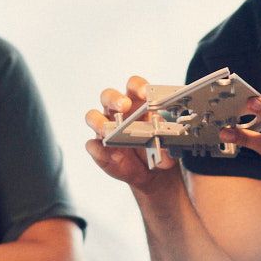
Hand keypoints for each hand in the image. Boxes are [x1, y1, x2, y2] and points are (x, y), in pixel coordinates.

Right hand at [83, 76, 182, 196]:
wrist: (151, 173)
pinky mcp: (99, 148)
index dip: (138, 87)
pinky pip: (93, 145)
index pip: (134, 87)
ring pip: (93, 117)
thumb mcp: (167, 148)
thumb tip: (165, 155)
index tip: (145, 93)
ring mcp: (105, 129)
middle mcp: (117, 112)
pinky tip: (109, 155)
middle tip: (124, 105)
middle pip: (109, 96)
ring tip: (109, 131)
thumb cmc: (156, 148)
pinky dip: (99, 150)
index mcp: (137, 103)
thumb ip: (167, 151)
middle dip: (116, 99)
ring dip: (100, 122)